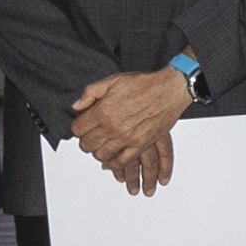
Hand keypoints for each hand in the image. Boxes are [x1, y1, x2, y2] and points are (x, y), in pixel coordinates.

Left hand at [74, 67, 193, 191]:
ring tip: (103, 145)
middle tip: (91, 136)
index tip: (82, 126)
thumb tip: (76, 106)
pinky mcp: (140, 145)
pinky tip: (112, 160)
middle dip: (86, 141)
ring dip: (99, 152)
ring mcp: (126, 138)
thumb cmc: (143, 84)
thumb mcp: (112, 80)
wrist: (168, 90)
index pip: (77, 129)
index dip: (78, 128)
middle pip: (87, 145)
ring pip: (101, 155)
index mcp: (102, 111)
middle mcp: (112, 127)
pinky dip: (114, 164)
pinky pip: (121, 162)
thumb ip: (90, 92)